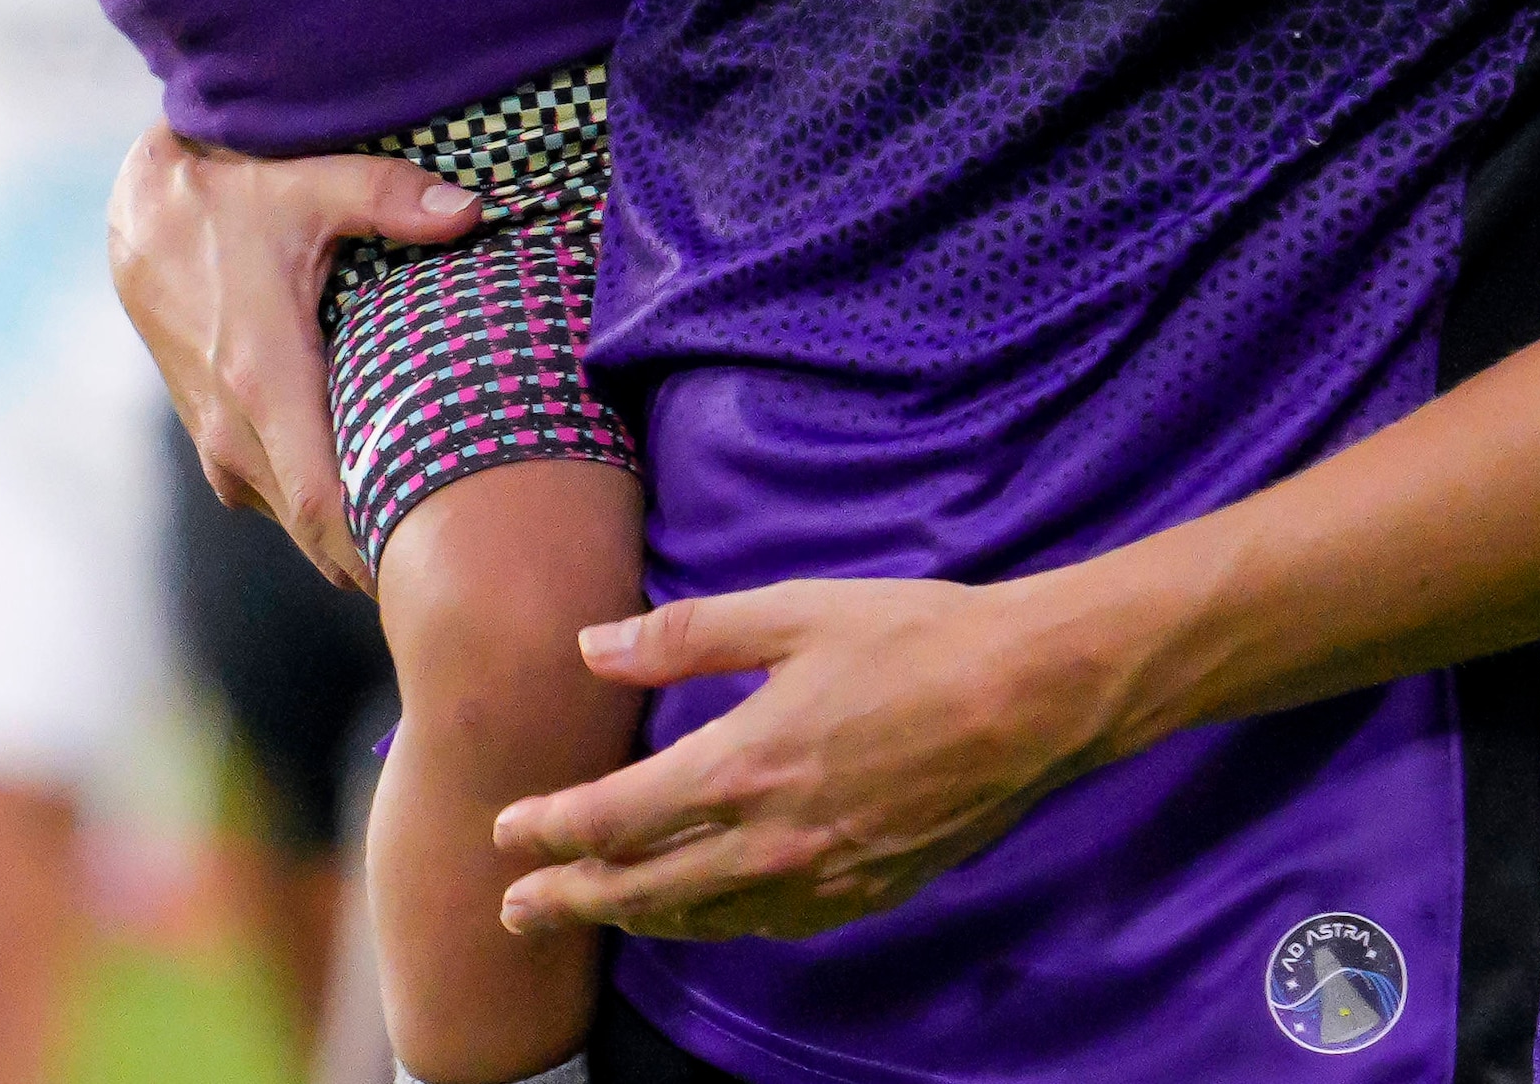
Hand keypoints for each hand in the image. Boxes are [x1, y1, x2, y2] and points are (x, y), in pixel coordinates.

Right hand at [106, 128, 479, 593]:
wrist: (145, 221)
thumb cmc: (237, 201)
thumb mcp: (315, 183)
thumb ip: (392, 197)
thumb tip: (470, 210)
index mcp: (263, 380)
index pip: (324, 504)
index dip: (380, 547)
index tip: (447, 561)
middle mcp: (235, 430)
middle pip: (320, 535)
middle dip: (387, 554)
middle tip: (471, 559)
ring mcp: (220, 446)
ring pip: (299, 526)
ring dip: (357, 535)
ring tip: (439, 529)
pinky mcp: (217, 447)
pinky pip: (278, 501)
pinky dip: (326, 513)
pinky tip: (385, 490)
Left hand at [492, 575, 1120, 942]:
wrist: (1033, 699)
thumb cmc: (917, 637)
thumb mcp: (796, 613)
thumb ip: (688, 635)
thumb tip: (592, 647)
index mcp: (744, 765)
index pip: (617, 819)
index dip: (552, 830)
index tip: (506, 834)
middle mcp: (771, 841)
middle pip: (644, 889)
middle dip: (571, 900)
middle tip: (516, 913)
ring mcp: (821, 878)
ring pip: (703, 919)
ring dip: (637, 920)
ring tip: (597, 914)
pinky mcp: (867, 894)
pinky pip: (769, 926)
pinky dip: (718, 923)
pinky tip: (706, 913)